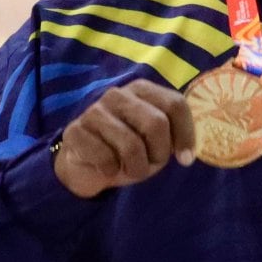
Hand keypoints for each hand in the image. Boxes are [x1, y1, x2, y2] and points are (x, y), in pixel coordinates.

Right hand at [52, 79, 196, 198]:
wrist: (87, 165)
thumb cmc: (128, 150)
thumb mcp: (155, 142)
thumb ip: (173, 135)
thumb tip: (186, 154)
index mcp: (142, 90)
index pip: (175, 104)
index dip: (186, 134)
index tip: (185, 159)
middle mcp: (118, 94)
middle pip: (156, 123)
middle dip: (159, 153)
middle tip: (151, 164)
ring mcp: (94, 110)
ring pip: (131, 145)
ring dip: (136, 168)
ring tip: (131, 169)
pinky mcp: (75, 131)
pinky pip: (105, 158)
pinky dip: (111, 171)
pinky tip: (107, 168)